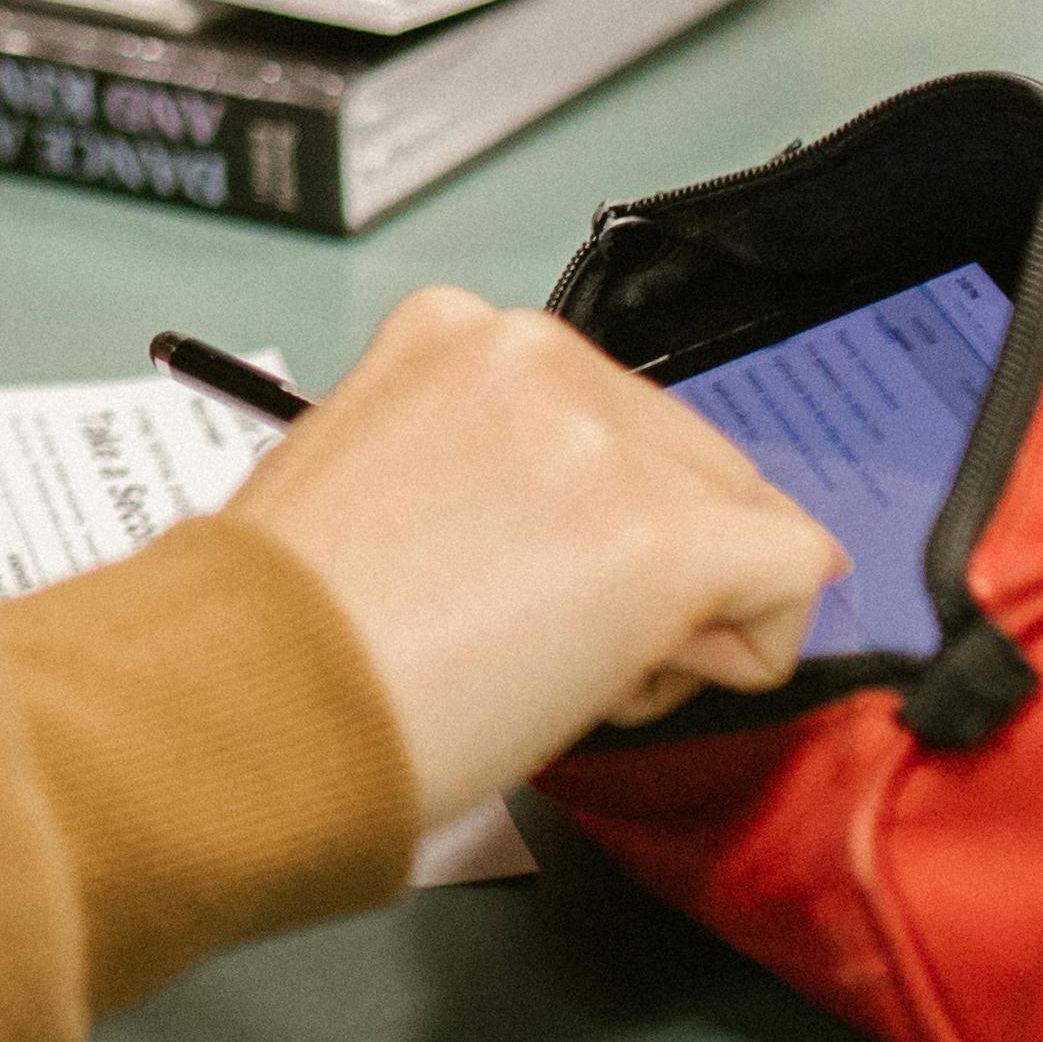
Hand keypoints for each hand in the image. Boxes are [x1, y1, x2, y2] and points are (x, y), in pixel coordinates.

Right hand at [224, 285, 847, 831]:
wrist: (250, 707)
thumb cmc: (276, 635)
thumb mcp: (366, 483)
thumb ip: (479, 472)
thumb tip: (568, 534)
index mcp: (451, 334)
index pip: (606, 418)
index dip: (585, 521)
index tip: (514, 584)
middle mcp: (535, 357)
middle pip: (688, 461)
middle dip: (648, 566)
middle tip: (528, 642)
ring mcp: (603, 442)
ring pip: (745, 520)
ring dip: (683, 613)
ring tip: (546, 663)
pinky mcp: (663, 536)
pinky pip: (792, 578)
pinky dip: (745, 649)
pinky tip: (623, 682)